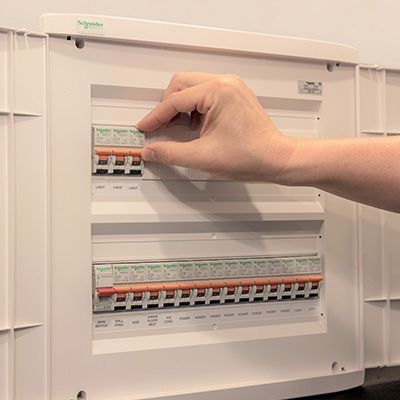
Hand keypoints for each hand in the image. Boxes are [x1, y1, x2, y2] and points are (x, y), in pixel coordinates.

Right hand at [136, 72, 295, 181]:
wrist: (276, 159)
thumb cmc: (252, 155)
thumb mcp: (203, 157)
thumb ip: (171, 153)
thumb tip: (152, 150)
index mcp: (218, 92)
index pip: (175, 100)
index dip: (155, 116)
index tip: (145, 127)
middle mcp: (226, 84)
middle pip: (181, 84)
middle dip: (166, 106)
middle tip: (160, 126)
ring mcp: (232, 87)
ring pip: (192, 86)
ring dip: (181, 106)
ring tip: (178, 127)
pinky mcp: (236, 95)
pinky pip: (205, 92)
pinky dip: (195, 107)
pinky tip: (196, 125)